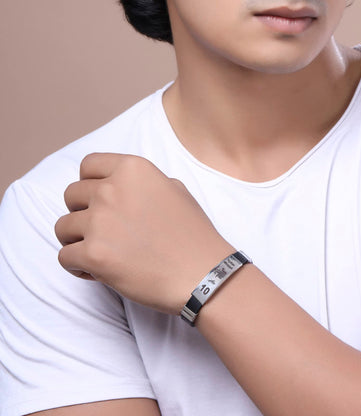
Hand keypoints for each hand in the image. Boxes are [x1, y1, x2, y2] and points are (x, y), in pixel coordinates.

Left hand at [55, 153, 233, 314]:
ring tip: (99, 252)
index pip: (88, 165)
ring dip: (77, 240)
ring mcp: (100, 222)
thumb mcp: (177, 191)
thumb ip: (147, 183)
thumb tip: (128, 187)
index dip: (89, 183)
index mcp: (133, 170)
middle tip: (101, 230)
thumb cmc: (193, 234)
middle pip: (71, 195)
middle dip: (82, 212)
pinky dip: (77, 266)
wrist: (203, 272)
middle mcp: (111, 190)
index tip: (96, 199)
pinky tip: (97, 271)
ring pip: (62, 227)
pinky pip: (64, 257)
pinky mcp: (94, 254)